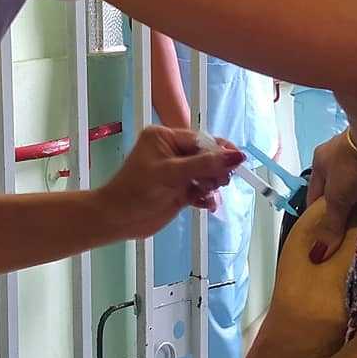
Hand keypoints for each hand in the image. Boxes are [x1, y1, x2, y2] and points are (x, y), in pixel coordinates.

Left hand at [97, 126, 242, 239]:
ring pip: (207, 174)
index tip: (238, 162)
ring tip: (208, 195)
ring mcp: (177, 172)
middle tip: (219, 183)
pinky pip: (202, 190)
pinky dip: (207, 197)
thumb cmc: (137, 191)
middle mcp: (172, 152)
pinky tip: (208, 205)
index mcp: (165, 138)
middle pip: (207, 156)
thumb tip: (237, 156)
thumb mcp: (171, 174)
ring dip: (212, 186)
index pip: (201, 140)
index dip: (220, 151)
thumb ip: (204, 165)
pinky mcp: (180, 190)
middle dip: (216, 170)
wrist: (117, 219)